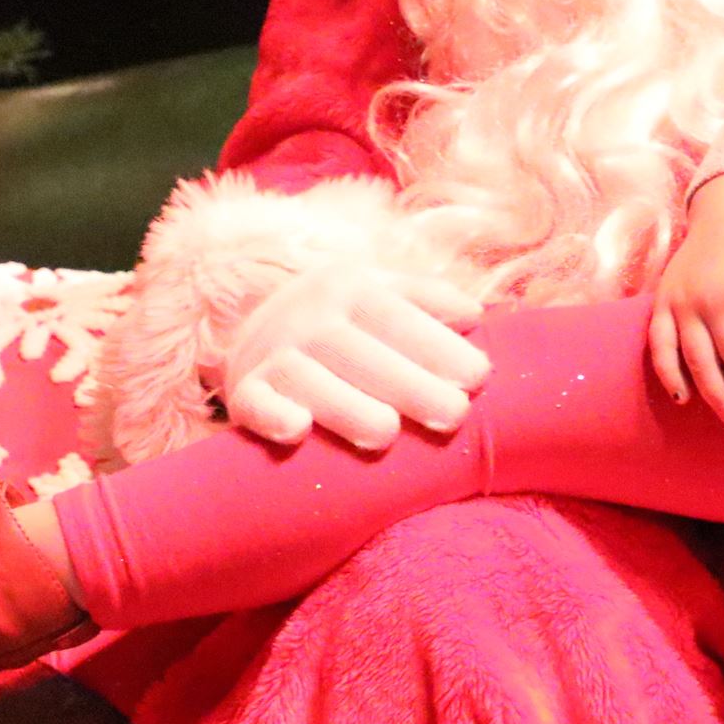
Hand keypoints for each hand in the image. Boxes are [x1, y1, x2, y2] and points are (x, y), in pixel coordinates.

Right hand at [201, 259, 489, 451]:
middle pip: (358, 351)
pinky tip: (297, 431)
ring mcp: (272, 354)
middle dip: (408, 384)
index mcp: (350, 289)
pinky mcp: (243, 391)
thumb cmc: (345, 320)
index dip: (437, 345)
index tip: (479, 377)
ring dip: (347, 407)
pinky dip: (271, 415)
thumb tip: (474, 316)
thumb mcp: (380, 292)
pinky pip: (252, 403)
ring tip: (387, 434)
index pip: (396, 316)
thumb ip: (427, 300)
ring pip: (307, 378)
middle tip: (454, 415)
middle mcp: (309, 317)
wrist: (258, 327)